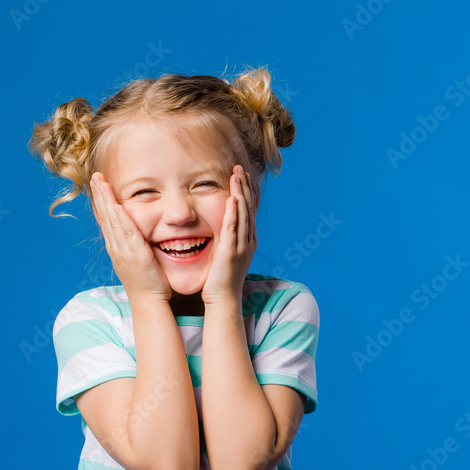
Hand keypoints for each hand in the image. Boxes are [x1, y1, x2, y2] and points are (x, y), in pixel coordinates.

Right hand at [90, 172, 171, 303]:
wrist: (148, 302)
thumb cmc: (147, 284)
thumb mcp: (137, 261)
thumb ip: (135, 246)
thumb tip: (137, 235)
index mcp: (116, 248)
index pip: (105, 221)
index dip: (100, 202)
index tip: (97, 186)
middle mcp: (115, 247)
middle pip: (104, 217)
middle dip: (99, 195)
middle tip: (94, 176)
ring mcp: (123, 251)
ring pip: (112, 221)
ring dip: (106, 200)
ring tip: (100, 182)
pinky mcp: (135, 254)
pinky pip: (126, 232)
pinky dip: (120, 218)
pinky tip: (115, 205)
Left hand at [201, 165, 256, 306]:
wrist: (223, 300)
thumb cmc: (221, 281)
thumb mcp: (226, 256)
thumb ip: (226, 241)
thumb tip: (221, 229)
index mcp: (248, 241)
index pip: (247, 211)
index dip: (245, 192)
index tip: (241, 176)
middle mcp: (248, 242)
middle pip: (247, 209)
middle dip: (244, 187)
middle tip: (240, 168)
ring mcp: (241, 247)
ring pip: (242, 215)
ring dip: (240, 193)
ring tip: (236, 175)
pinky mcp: (231, 253)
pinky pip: (233, 229)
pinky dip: (233, 213)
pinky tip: (232, 199)